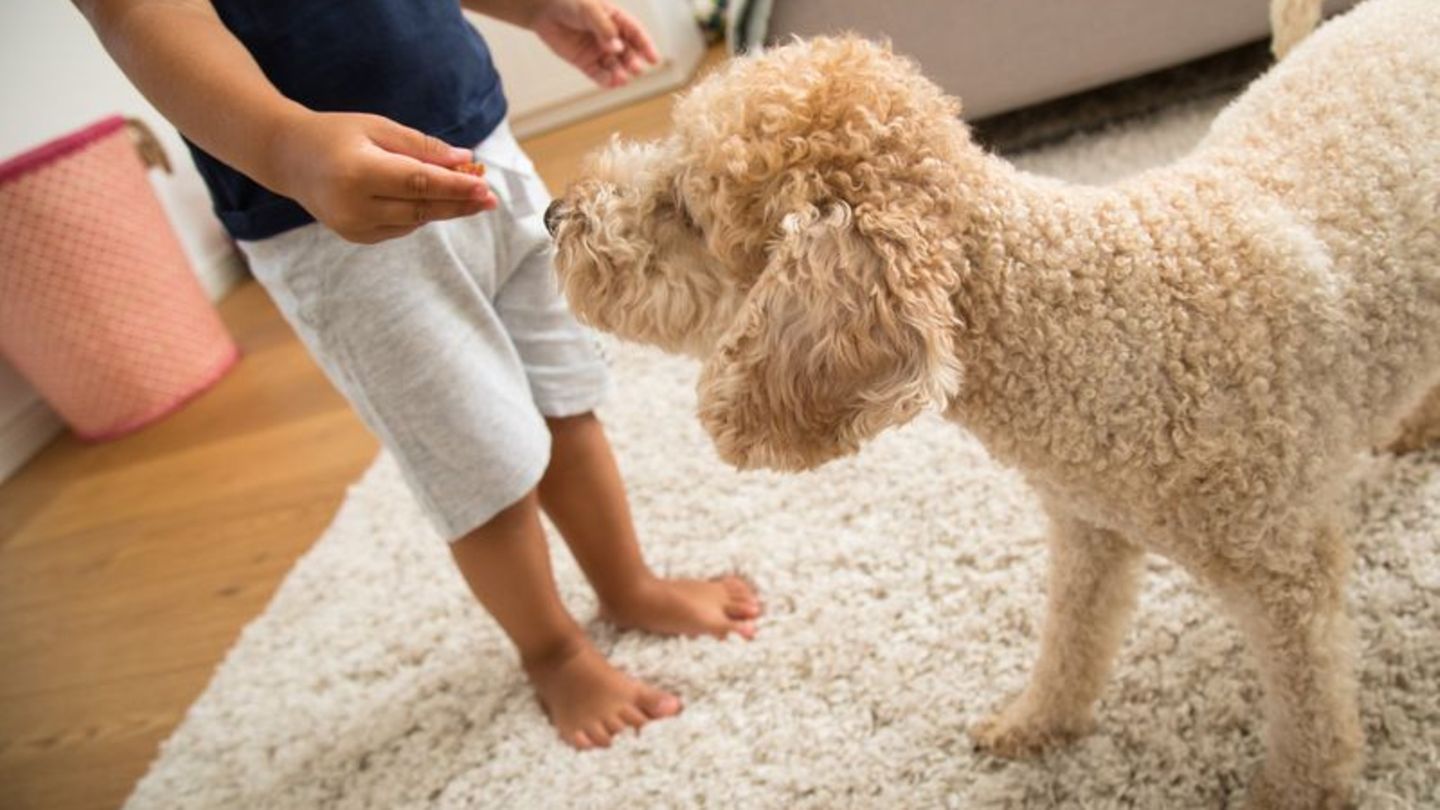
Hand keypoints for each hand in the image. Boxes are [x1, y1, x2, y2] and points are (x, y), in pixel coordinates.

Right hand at [265, 111, 498, 243]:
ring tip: (474, 196)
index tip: (485, 186)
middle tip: (490, 198)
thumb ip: (422, 147)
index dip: (456, 187)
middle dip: (459, 203)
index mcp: (358, 173)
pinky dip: (421, 214)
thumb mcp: (378, 128)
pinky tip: (436, 202)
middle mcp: (354, 206)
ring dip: (445, 209)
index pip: (419, 184)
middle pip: (421, 208)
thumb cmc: (337, 134)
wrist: (289, 158)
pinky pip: (401, 227)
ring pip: (414, 221)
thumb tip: (465, 159)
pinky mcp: (356, 236)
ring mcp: (354, 226)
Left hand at [528, 0, 659, 87]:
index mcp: (617, 20)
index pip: (636, 34)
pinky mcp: (585, 62)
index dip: (646, 46)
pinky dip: (605, 80)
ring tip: (622, 79)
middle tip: (636, 70)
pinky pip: (598, 74)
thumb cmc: (570, 3)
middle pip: (628, 53)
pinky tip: (611, 84)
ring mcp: (598, 51)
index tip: (653, 59)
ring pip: (614, 66)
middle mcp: (611, 38)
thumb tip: (617, 48)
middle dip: (633, 62)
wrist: (544, 9)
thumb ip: (604, 28)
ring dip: (620, 74)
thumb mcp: (590, 10)